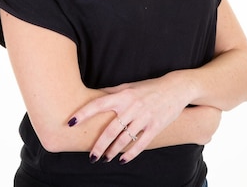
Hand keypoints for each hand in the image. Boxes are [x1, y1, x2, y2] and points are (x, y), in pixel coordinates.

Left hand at [68, 76, 191, 163]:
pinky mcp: (155, 126)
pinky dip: (131, 153)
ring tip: (105, 158)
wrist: (175, 88)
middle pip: (111, 130)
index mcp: (123, 95)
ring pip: (124, 139)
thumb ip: (112, 92)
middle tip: (91, 157)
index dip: (83, 113)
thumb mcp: (130, 86)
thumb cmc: (149, 87)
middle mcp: (132, 106)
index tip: (70, 122)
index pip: (98, 104)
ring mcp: (144, 117)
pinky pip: (140, 144)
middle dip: (99, 145)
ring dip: (113, 151)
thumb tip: (94, 95)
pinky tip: (123, 159)